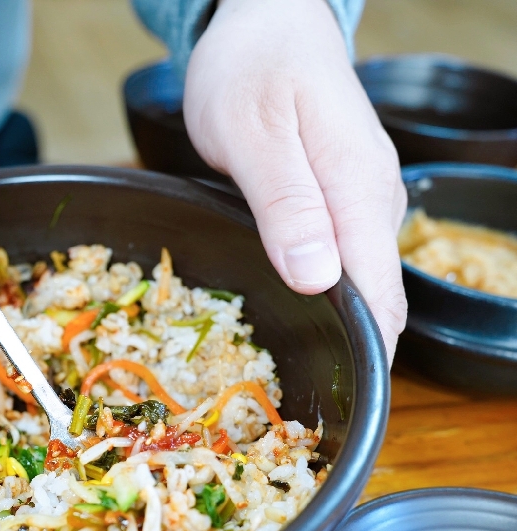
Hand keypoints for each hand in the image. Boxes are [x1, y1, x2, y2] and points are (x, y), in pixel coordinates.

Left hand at [184, 0, 406, 361]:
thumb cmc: (253, 71)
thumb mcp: (255, 134)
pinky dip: (324, 284)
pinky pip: (346, 257)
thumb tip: (318, 277)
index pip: (380, 292)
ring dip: (333, 317)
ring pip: (361, 279)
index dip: (363, 348)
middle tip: (296, 387)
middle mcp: (373, 201)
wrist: (266, 22)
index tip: (338, 391)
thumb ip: (287, 205)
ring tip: (292, 353)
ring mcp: (363, 199)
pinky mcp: (344, 198)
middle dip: (347, 343)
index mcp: (358, 191)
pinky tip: (294, 298)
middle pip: (378, 296)